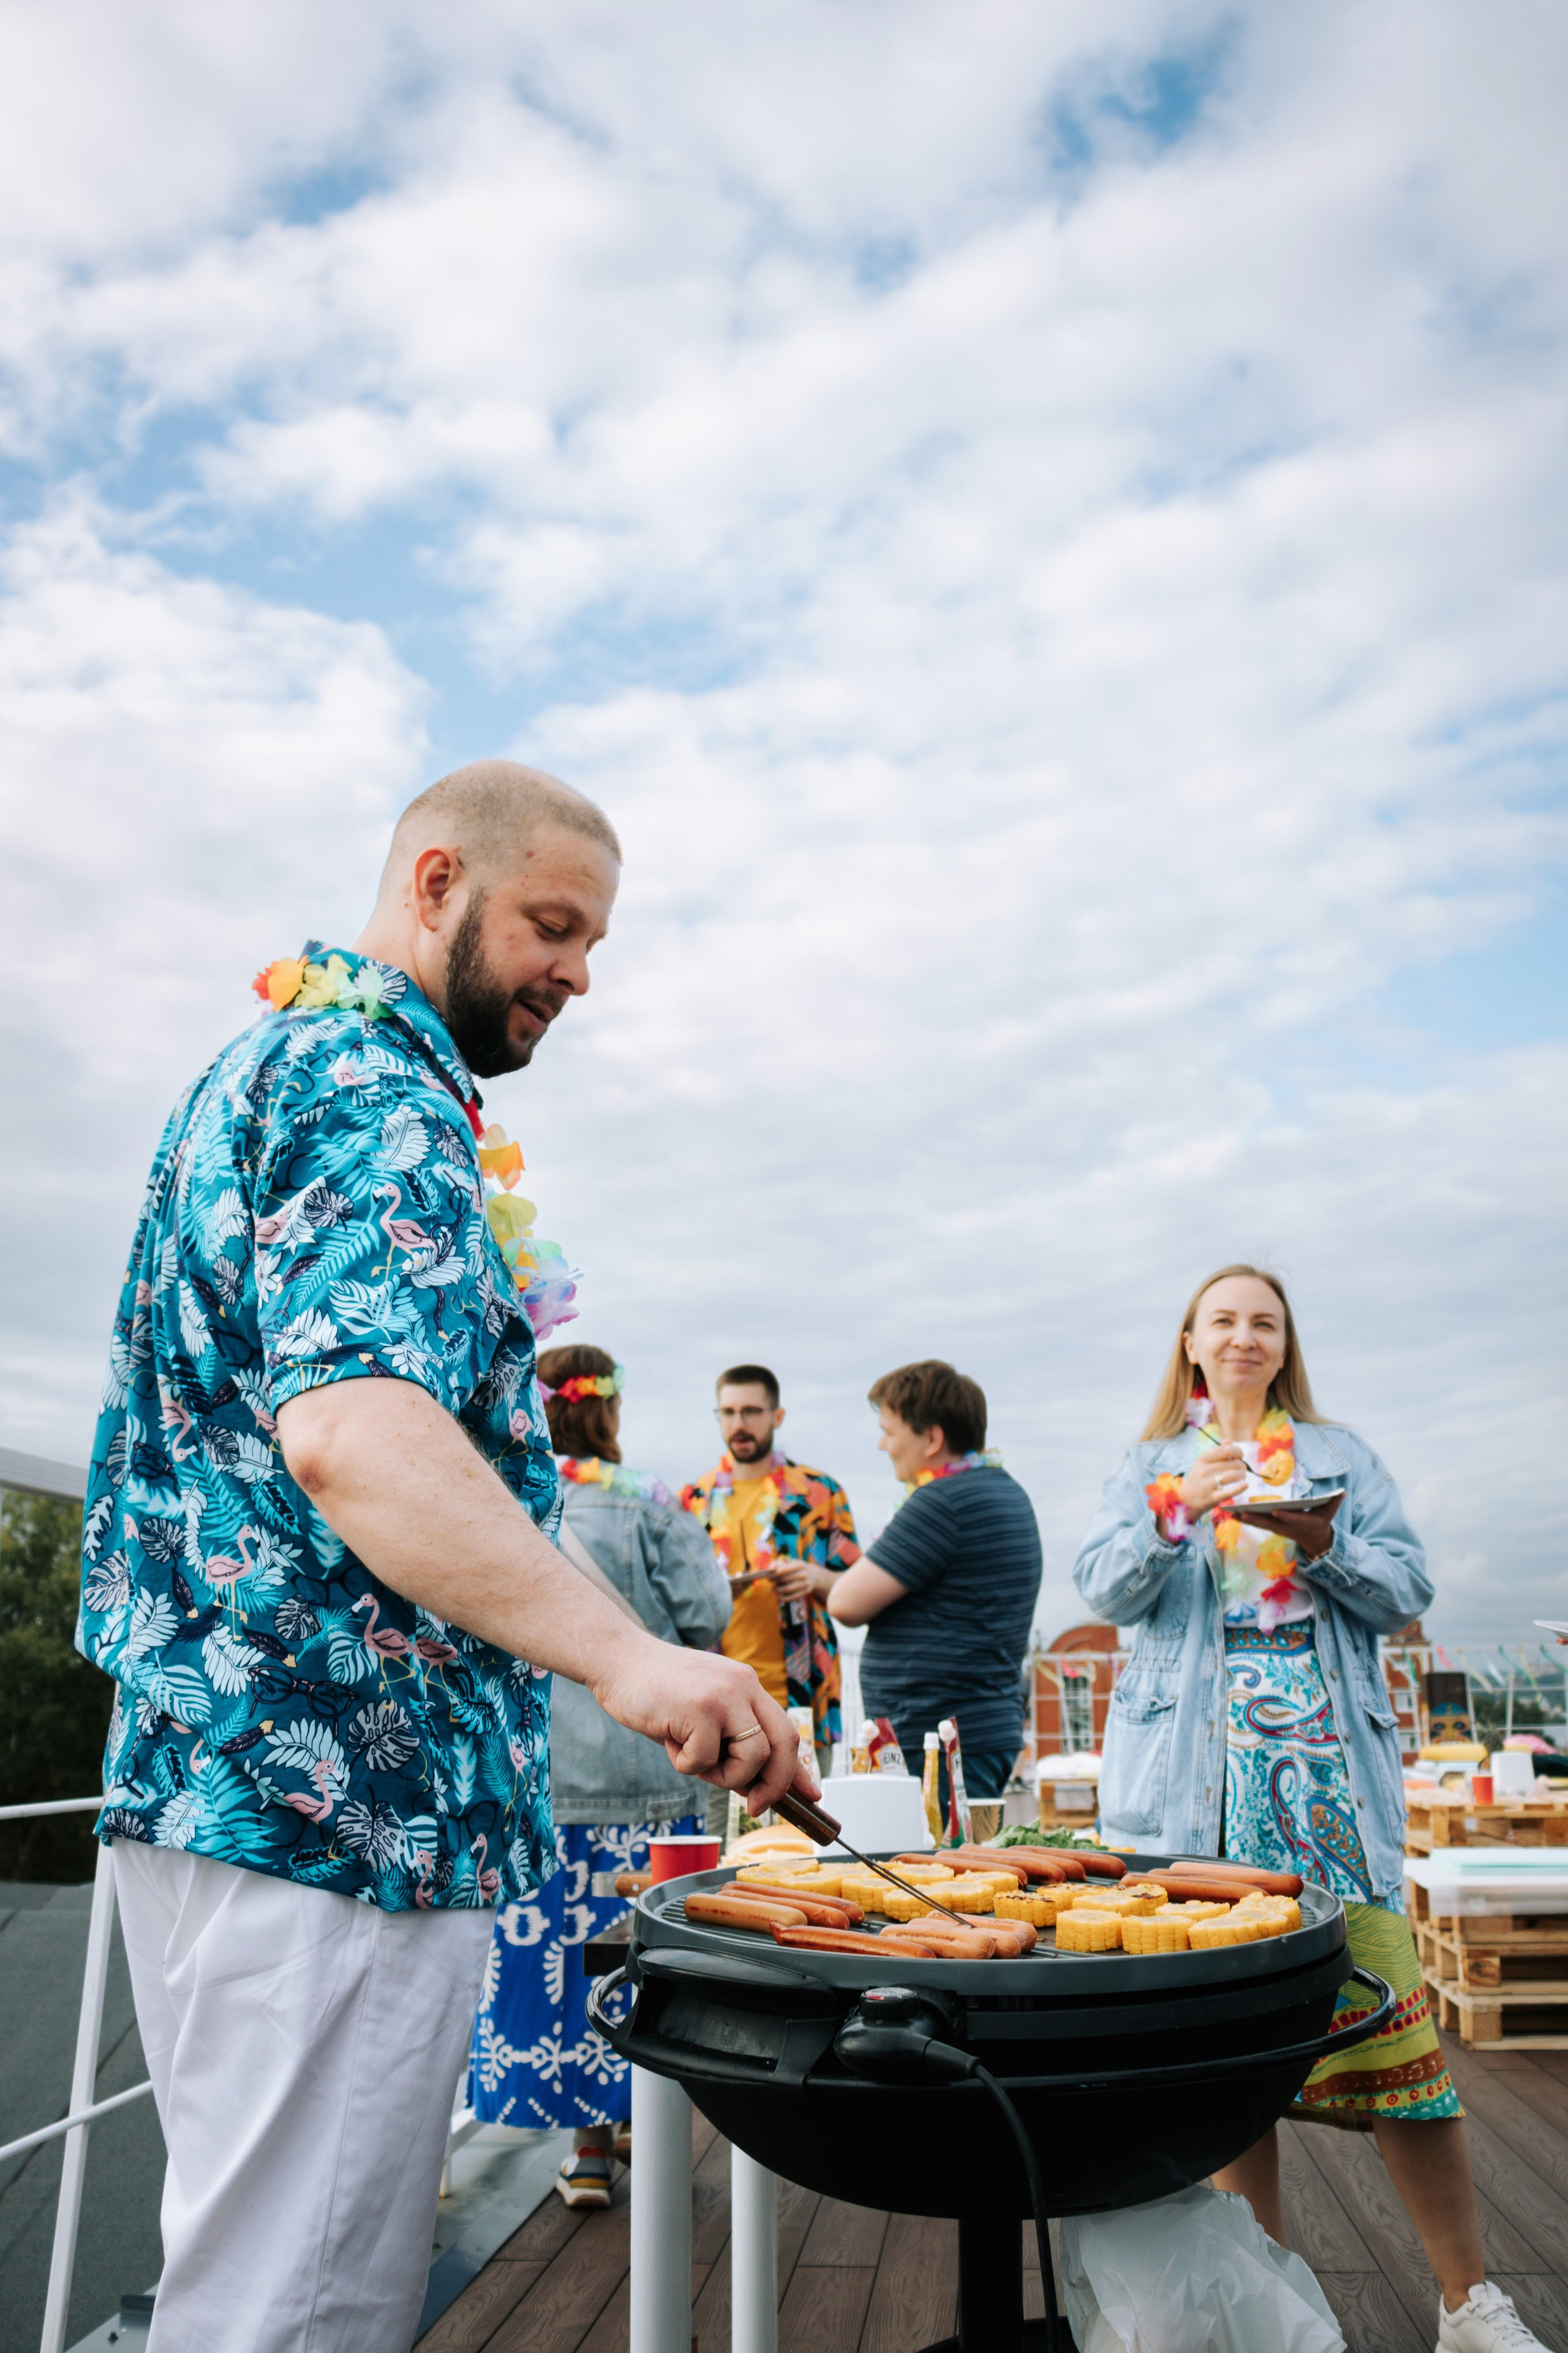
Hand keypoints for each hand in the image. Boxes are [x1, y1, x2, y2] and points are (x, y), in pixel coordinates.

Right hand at [589, 1641, 816, 1813]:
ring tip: (690, 1757)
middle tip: (756, 1807)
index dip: (799, 1769)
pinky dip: (684, 1763)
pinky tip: (667, 1738)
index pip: (787, 1730)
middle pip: (784, 1744)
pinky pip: (704, 1760)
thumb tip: (756, 1787)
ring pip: (750, 1759)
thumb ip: (730, 1741)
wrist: (617, 1660)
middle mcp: (743, 1686)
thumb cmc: (657, 1693)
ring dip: (722, 1776)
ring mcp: (723, 1695)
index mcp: (748, 1685)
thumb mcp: (704, 1712)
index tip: (812, 1796)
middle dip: (775, 1785)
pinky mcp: (699, 1708)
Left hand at [767, 1559, 813, 1603]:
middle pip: (786, 1580)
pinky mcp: (806, 1592)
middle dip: (776, 1581)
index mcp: (800, 1565)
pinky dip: (785, 1598)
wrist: (814, 1575)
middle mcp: (804, 1574)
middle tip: (770, 1581)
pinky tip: (779, 1598)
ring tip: (774, 1589)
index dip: (775, 1574)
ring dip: (779, 1590)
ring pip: (789, 1589)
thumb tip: (770, 1569)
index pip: (785, 1570)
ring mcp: (806, 1584)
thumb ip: (778, 1563)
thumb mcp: (791, 1562)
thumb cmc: (797, 1568)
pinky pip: (793, 1597)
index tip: (768, 1576)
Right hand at [1179, 1443, 1249, 1520]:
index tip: (1240, 1455)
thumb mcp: (1203, 1462)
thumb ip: (1217, 1451)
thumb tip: (1229, 1441)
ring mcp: (1207, 1485)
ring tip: (1243, 1475)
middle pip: (1232, 1463)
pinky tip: (1246, 1485)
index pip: (1225, 1450)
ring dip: (1242, 1475)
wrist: (1186, 1498)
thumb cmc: (1199, 1477)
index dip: (1237, 1451)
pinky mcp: (1212, 1498)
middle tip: (1242, 1468)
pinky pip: (1229, 1492)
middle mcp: (1204, 1470)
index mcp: (1203, 1459)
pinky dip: (1240, 1488)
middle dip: (1241, 1465)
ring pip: (1232, 1476)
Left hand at [1234, 1505, 1335, 1561]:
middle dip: (1257, 1518)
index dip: (1285, 1516)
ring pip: (1260, 1524)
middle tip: (1243, 1512)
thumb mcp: (1330, 1512)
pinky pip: (1257, 1524)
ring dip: (1246, 1519)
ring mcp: (1278, 1529)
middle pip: (1271, 1523)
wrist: (1314, 1539)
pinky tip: (1232, 1514)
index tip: (1275, 1510)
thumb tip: (1342, 1491)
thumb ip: (1334, 1501)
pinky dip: (1245, 1520)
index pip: (1293, 1519)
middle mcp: (1288, 1527)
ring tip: (1231, 1512)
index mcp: (1302, 1522)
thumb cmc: (1321, 1521)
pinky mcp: (1272, 1528)